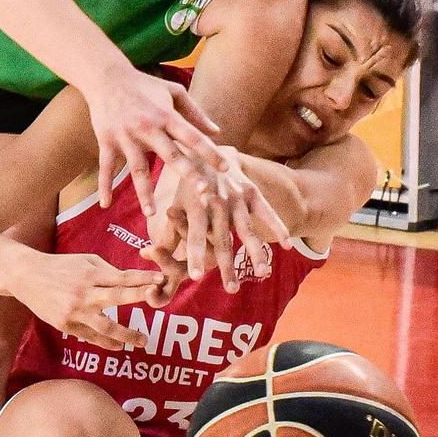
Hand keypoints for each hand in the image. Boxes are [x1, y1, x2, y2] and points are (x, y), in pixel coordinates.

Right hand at [12, 252, 166, 348]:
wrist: (26, 276)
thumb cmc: (60, 266)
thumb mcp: (85, 260)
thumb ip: (108, 271)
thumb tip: (130, 282)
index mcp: (90, 274)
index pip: (122, 277)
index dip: (143, 279)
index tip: (162, 280)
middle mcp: (83, 293)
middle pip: (117, 298)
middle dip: (140, 299)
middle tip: (160, 303)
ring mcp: (74, 311)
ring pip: (105, 327)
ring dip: (126, 335)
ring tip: (142, 341)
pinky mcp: (65, 324)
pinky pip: (90, 336)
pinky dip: (106, 342)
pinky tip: (118, 345)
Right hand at [82, 67, 222, 210]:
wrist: (106, 76)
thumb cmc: (144, 85)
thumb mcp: (172, 92)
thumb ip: (196, 113)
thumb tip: (218, 132)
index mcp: (166, 116)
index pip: (192, 136)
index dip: (209, 152)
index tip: (225, 168)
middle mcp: (148, 127)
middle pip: (170, 155)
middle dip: (188, 173)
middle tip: (203, 193)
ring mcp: (126, 136)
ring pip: (137, 168)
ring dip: (144, 192)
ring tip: (151, 214)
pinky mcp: (106, 140)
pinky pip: (106, 167)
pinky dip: (105, 186)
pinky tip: (106, 204)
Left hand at [145, 149, 293, 289]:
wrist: (206, 147)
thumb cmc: (186, 185)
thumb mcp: (173, 204)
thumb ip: (167, 232)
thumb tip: (150, 255)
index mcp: (194, 206)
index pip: (195, 236)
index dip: (195, 255)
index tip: (195, 276)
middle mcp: (216, 203)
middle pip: (222, 239)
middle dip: (227, 264)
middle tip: (231, 289)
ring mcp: (236, 197)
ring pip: (246, 228)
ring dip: (255, 251)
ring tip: (263, 272)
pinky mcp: (251, 191)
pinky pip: (266, 211)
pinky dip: (277, 226)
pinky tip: (288, 245)